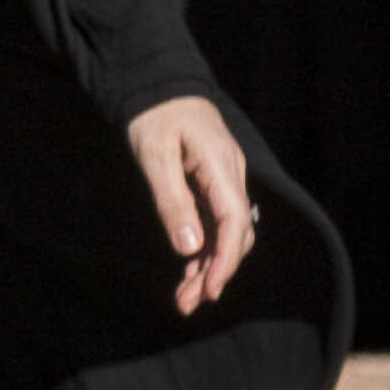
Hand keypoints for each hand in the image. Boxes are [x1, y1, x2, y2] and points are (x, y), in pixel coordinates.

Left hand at [125, 90, 256, 314]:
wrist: (158, 86)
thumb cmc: (154, 115)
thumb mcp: (155, 156)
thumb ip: (173, 201)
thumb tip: (190, 248)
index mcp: (222, 167)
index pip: (234, 223)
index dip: (225, 261)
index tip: (210, 291)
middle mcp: (231, 176)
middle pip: (234, 234)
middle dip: (215, 272)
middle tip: (188, 303)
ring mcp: (223, 181)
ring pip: (225, 233)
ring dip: (208, 266)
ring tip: (184, 298)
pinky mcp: (212, 185)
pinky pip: (214, 222)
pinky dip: (203, 249)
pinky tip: (189, 271)